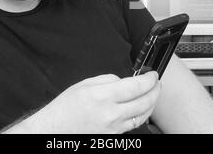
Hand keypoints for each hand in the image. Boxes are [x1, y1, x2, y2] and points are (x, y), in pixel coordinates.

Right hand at [19, 71, 161, 133]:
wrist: (54, 131)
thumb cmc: (65, 108)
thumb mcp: (84, 85)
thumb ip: (108, 80)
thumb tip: (125, 81)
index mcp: (102, 96)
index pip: (136, 87)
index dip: (149, 79)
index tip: (153, 75)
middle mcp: (110, 113)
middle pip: (144, 101)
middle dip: (156, 90)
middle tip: (157, 83)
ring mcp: (113, 128)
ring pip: (143, 115)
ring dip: (152, 103)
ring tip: (154, 94)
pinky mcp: (113, 136)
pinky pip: (133, 125)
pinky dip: (142, 114)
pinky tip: (142, 107)